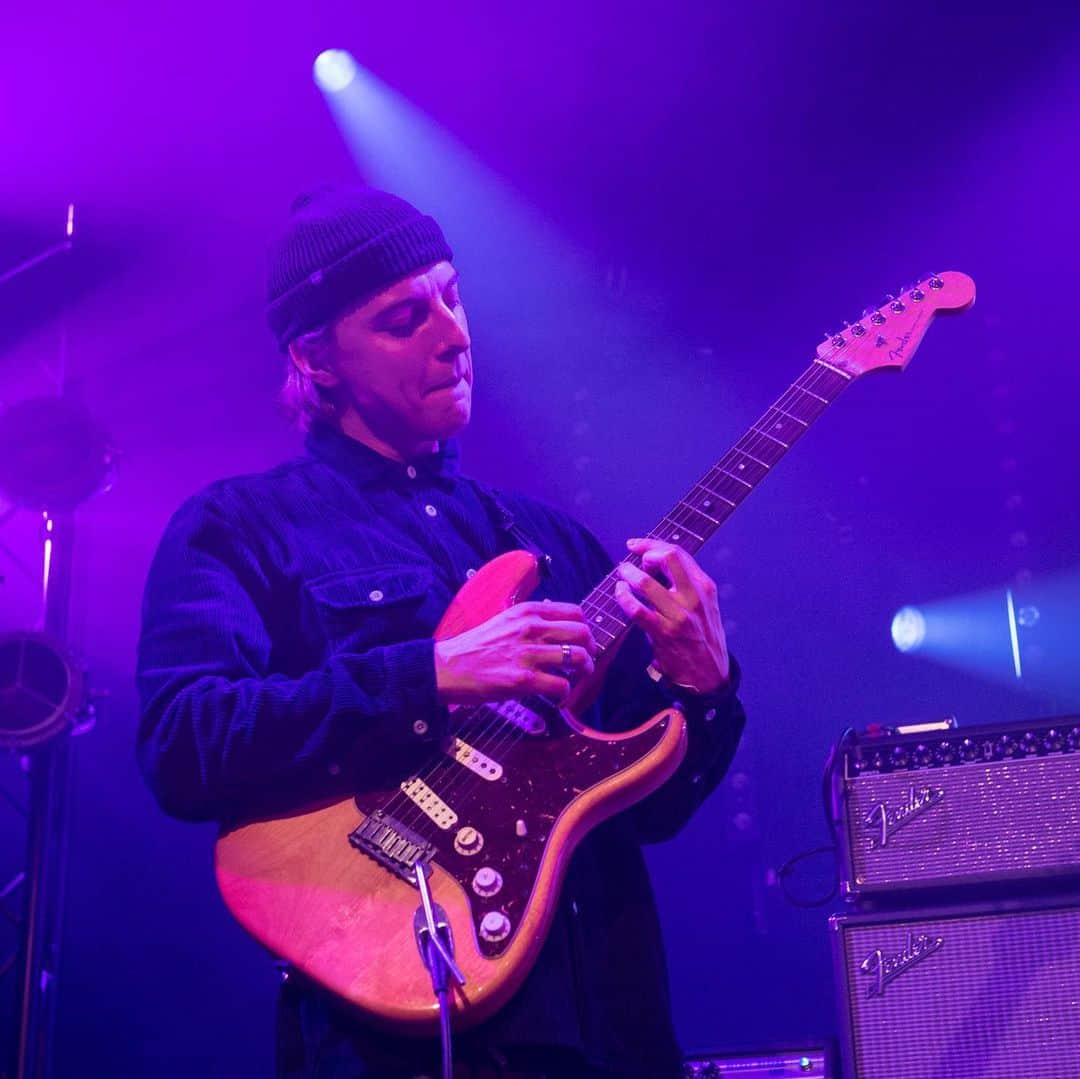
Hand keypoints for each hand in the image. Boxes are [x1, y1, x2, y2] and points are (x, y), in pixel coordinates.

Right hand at [434, 601, 596, 704]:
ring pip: (578, 658)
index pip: (575, 612)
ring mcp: (528, 654)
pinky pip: (561, 685)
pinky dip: (564, 695)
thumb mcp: (504, 621)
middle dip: (591, 650)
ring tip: (575, 680)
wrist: (448, 667)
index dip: (585, 628)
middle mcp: (531, 628)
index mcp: (527, 612)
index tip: (583, 641)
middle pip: (583, 633)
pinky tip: (556, 697)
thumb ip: (530, 620)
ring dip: (584, 672)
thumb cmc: (475, 647)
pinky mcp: (523, 680)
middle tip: (585, 663)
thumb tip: (556, 625)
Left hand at [613, 537, 729, 694]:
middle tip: (633, 561)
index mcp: (704, 587)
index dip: (653, 544)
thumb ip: (687, 585)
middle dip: (645, 552)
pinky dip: (623, 597)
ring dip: (628, 575)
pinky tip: (620, 593)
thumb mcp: (705, 606)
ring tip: (622, 576)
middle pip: (668, 557)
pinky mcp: (664, 633)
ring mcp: (679, 615)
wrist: (709, 676)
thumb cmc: (703, 638)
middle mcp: (694, 597)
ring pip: (646, 583)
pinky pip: (636, 610)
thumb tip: (658, 563)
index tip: (637, 546)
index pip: (678, 553)